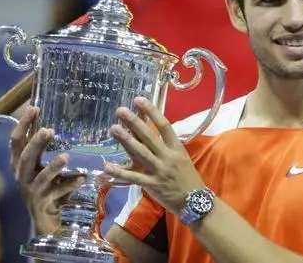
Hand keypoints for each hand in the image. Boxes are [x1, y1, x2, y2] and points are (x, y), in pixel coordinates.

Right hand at [10, 106, 84, 233]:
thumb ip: (46, 147)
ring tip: (65, 156)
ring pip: (41, 178)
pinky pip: (58, 193)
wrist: (45, 220)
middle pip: (25, 158)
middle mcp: (22, 176)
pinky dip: (71, 185)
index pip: (16, 141)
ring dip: (53, 167)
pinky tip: (83, 178)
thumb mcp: (43, 165)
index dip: (23, 125)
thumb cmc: (47, 186)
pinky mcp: (44, 203)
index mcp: (20, 164)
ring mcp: (33, 191)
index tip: (33, 107)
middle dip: (36, 144)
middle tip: (48, 130)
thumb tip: (58, 117)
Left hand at [103, 97, 204, 215]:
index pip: (165, 125)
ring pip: (141, 153)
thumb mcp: (182, 158)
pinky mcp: (152, 185)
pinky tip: (107, 166)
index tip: (140, 100)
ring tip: (113, 128)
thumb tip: (156, 133)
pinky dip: (120, 172)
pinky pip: (134, 177)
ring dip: (126, 140)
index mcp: (177, 148)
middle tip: (121, 111)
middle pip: (150, 136)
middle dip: (135, 122)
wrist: (195, 201)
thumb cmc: (188, 178)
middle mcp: (168, 157)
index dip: (152, 112)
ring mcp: (160, 171)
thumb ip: (168, 147)